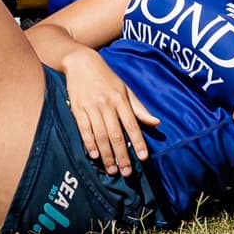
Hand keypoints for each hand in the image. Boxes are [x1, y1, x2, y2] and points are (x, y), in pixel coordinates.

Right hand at [58, 52, 159, 174]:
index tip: (143, 158)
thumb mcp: (125, 88)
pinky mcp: (77, 109)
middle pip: (116, 135)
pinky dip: (89, 143)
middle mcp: (106, 104)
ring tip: (112, 170)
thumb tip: (156, 123)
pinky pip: (84, 129)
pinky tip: (94, 155)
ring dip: (107, 155)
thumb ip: (139, 108)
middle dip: (122, 155)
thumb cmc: (106, 76)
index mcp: (120, 99)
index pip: (132, 124)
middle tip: (127, 172)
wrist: (80, 61)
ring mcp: (91, 107)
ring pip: (100, 135)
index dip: (138, 142)